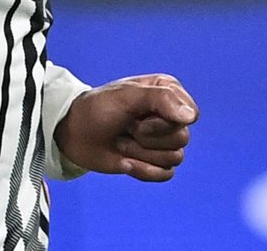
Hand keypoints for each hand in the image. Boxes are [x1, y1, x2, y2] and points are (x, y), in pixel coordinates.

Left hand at [54, 73, 197, 181]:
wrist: (75, 134)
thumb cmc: (98, 108)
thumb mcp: (127, 96)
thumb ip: (162, 99)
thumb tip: (192, 117)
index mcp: (168, 92)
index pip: (188, 115)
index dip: (162, 121)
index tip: (138, 115)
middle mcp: (169, 116)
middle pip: (181, 138)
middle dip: (147, 137)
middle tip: (126, 127)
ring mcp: (163, 140)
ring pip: (174, 158)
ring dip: (140, 153)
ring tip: (122, 141)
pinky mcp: (155, 162)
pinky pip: (165, 174)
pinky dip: (142, 170)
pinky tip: (125, 161)